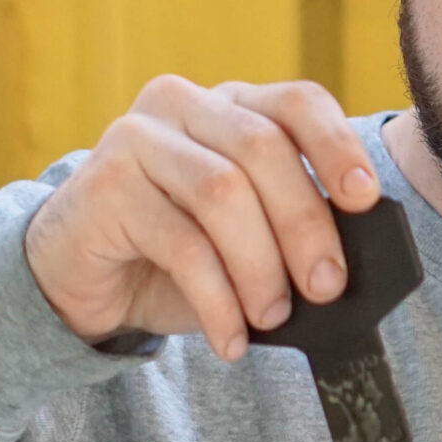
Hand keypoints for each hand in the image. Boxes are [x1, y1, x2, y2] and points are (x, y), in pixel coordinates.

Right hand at [24, 77, 379, 359]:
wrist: (76, 278)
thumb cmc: (169, 255)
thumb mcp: (240, 233)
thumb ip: (285, 228)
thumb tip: (343, 265)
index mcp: (227, 104)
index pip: (296, 102)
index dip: (338, 146)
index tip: (365, 199)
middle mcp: (181, 105)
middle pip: (264, 148)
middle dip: (305, 224)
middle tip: (327, 287)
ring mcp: (137, 137)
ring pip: (222, 192)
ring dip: (259, 266)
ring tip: (271, 318)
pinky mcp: (105, 185)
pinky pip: (181, 243)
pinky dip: (217, 300)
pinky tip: (230, 338)